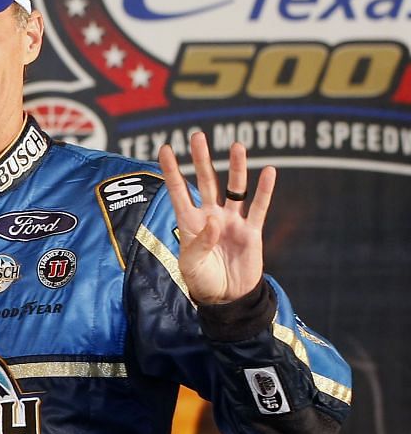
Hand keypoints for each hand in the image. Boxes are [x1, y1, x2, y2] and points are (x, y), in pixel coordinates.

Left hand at [157, 130, 269, 303]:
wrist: (227, 297)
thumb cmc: (202, 281)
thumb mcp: (192, 265)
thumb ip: (201, 242)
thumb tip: (214, 220)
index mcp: (190, 223)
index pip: (179, 191)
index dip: (172, 171)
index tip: (164, 149)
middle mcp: (210, 216)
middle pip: (206, 181)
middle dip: (201, 159)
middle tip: (197, 135)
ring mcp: (232, 221)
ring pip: (233, 188)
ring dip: (235, 168)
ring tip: (237, 146)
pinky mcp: (251, 230)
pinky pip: (258, 207)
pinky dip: (264, 190)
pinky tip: (268, 171)